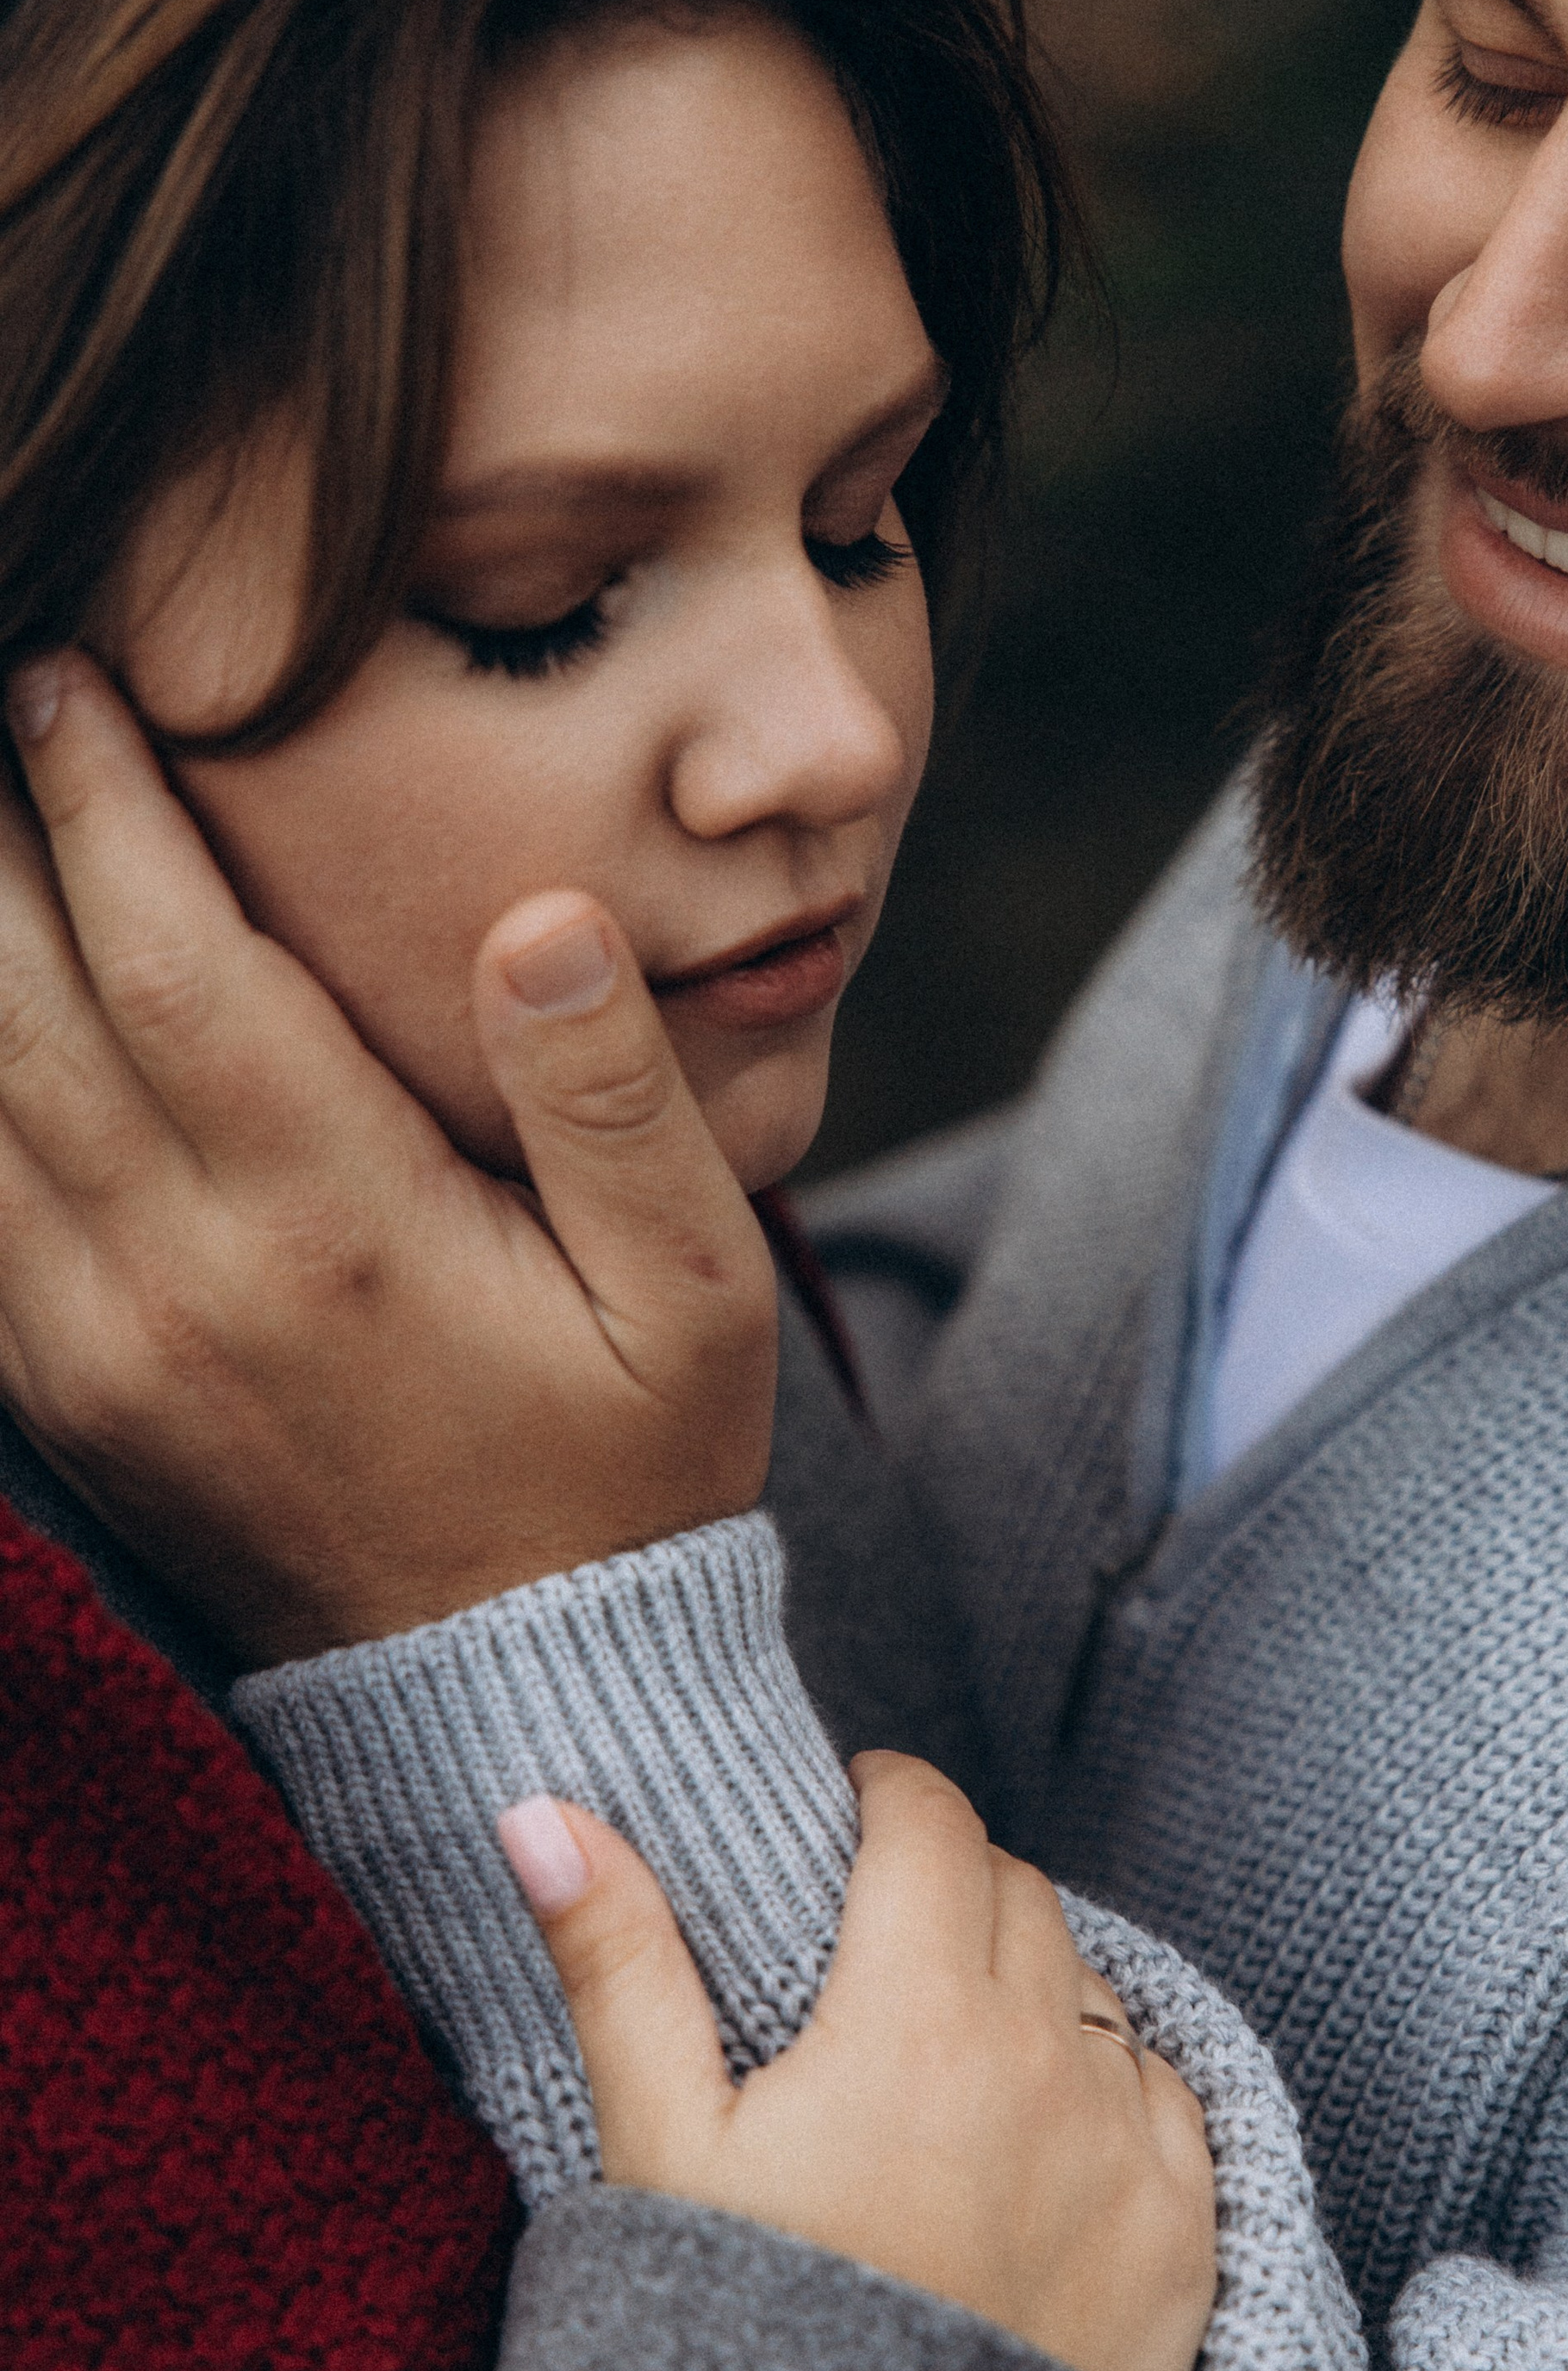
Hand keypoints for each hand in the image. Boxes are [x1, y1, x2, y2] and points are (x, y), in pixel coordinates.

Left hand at [0, 650, 776, 1661]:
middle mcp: (182, 1280)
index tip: (70, 680)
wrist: (520, 1690)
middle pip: (22, 1006)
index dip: (105, 806)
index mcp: (337, 1227)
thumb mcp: (697, 1290)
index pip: (175, 965)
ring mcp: (98, 1348)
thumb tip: (539, 916)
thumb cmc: (628, 1465)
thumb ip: (615, 1101)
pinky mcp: (65, 1397)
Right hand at [499, 1752, 1218, 2370]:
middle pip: (1018, 1893)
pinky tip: (1038, 2138)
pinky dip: (1112, 2088)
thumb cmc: (733, 2346)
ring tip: (948, 2054)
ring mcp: (1131, 2152)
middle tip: (879, 1942)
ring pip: (1096, 1988)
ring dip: (1032, 1988)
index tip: (847, 1819)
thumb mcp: (656, 2149)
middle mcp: (1047, 2064)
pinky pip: (1168, 2095)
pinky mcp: (1186, 2240)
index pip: (932, 1822)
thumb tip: (540, 1810)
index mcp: (918, 2018)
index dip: (886, 1800)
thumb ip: (616, 1959)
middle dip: (950, 1888)